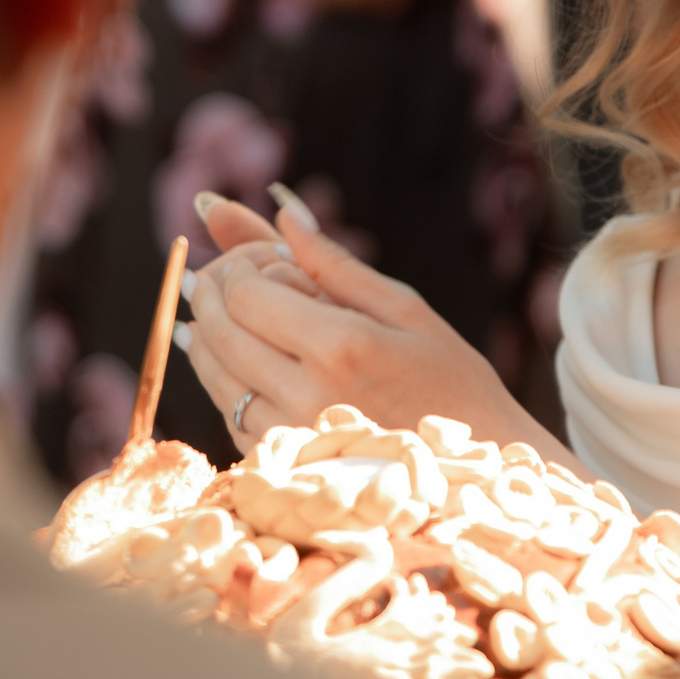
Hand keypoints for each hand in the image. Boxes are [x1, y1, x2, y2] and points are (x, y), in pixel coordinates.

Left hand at [177, 185, 556, 455]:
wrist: (476, 470)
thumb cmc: (451, 379)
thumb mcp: (405, 308)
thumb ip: (333, 262)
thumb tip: (282, 208)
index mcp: (341, 346)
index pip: (246, 294)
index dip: (234, 266)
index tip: (248, 255)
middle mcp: (308, 395)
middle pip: (219, 333)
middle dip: (207, 294)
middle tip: (213, 274)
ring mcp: (294, 437)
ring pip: (215, 378)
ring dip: (203, 338)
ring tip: (212, 311)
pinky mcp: (289, 467)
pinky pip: (230, 417)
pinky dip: (222, 383)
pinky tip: (230, 359)